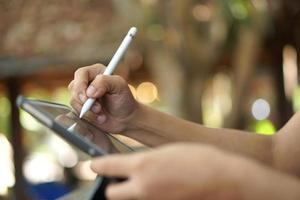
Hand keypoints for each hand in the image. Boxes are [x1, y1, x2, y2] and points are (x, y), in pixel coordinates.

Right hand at [68, 63, 138, 132]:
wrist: (125, 118)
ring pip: (74, 101)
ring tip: (102, 114)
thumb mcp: (120, 86)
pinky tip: (99, 118)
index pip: (81, 74)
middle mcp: (86, 82)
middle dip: (85, 101)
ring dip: (88, 111)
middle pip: (74, 88)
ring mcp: (82, 95)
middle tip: (98, 109)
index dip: (81, 85)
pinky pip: (75, 112)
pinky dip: (88, 117)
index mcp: (96, 72)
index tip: (88, 97)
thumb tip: (89, 91)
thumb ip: (105, 82)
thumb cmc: (124, 99)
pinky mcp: (80, 108)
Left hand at [91, 143, 241, 199]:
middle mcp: (142, 187)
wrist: (222, 179)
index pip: (106, 166)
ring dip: (128, 193)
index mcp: (143, 165)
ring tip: (141, 183)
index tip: (95, 164)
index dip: (98, 164)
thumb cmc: (198, 158)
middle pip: (110, 194)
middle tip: (119, 179)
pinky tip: (157, 188)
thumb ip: (145, 159)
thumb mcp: (167, 151)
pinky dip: (144, 197)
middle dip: (111, 187)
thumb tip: (132, 165)